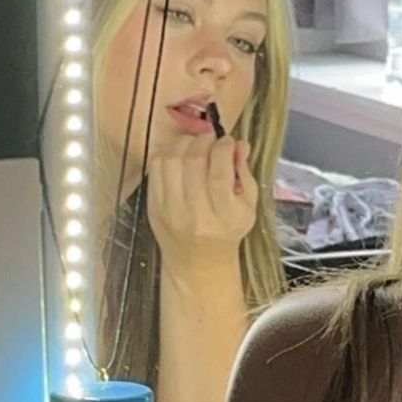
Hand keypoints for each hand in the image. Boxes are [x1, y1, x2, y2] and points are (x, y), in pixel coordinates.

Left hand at [147, 134, 256, 273]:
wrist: (197, 262)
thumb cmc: (227, 231)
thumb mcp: (247, 207)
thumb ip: (245, 173)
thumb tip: (239, 144)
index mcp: (223, 216)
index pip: (219, 173)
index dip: (223, 148)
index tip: (227, 141)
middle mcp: (194, 213)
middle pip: (194, 162)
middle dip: (204, 141)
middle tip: (211, 139)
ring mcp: (169, 210)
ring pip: (171, 160)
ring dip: (185, 144)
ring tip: (195, 145)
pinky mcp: (153, 206)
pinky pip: (155, 168)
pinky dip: (168, 154)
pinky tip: (180, 155)